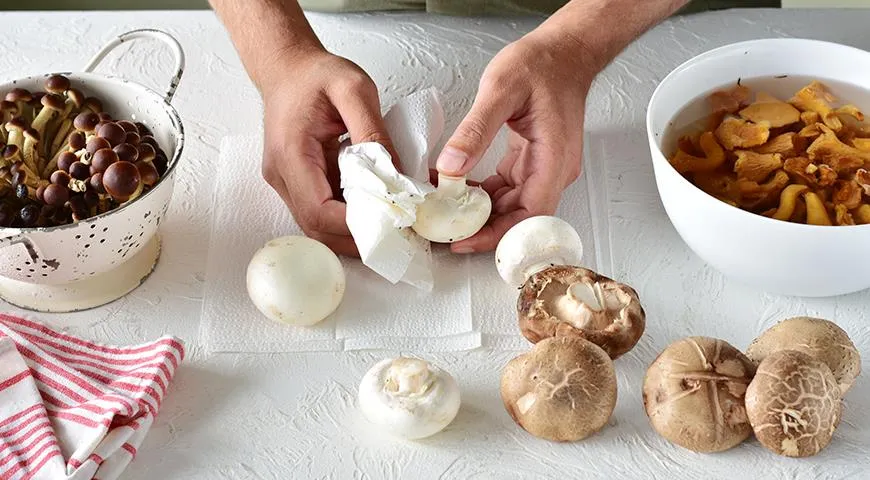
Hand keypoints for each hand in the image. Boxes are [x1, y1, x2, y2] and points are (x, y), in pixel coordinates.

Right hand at [260, 50, 397, 256]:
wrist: (287, 68)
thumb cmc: (315, 75)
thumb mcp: (354, 90)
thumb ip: (374, 131)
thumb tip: (395, 173)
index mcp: (291, 153)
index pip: (318, 209)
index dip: (352, 225)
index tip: (388, 222)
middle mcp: (282, 174)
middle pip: (316, 227)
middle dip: (355, 238)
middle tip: (396, 234)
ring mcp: (286, 181)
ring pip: (317, 225)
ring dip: (352, 231)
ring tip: (389, 225)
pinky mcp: (296, 182)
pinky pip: (320, 210)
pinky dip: (346, 216)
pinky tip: (373, 209)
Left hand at [435, 28, 593, 253]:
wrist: (566, 50)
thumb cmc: (543, 64)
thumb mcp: (501, 90)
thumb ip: (475, 131)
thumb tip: (451, 167)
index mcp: (553, 159)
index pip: (529, 215)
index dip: (497, 235)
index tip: (466, 241)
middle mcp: (553, 170)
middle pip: (521, 218)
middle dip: (484, 229)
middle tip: (446, 232)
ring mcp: (545, 168)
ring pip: (513, 206)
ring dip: (482, 213)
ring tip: (447, 211)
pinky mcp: (534, 162)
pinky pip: (510, 189)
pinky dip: (486, 194)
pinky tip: (461, 188)